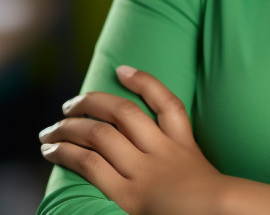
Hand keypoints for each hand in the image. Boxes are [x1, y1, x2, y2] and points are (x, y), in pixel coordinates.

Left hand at [39, 66, 224, 214]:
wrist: (219, 214)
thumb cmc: (211, 205)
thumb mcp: (201, 176)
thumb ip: (181, 163)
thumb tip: (151, 154)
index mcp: (184, 144)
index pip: (167, 103)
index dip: (144, 81)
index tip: (121, 69)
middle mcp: (163, 151)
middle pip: (124, 112)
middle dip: (92, 102)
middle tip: (70, 104)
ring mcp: (145, 170)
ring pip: (100, 134)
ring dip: (69, 128)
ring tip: (50, 130)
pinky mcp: (128, 194)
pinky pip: (90, 164)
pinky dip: (67, 152)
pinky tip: (52, 150)